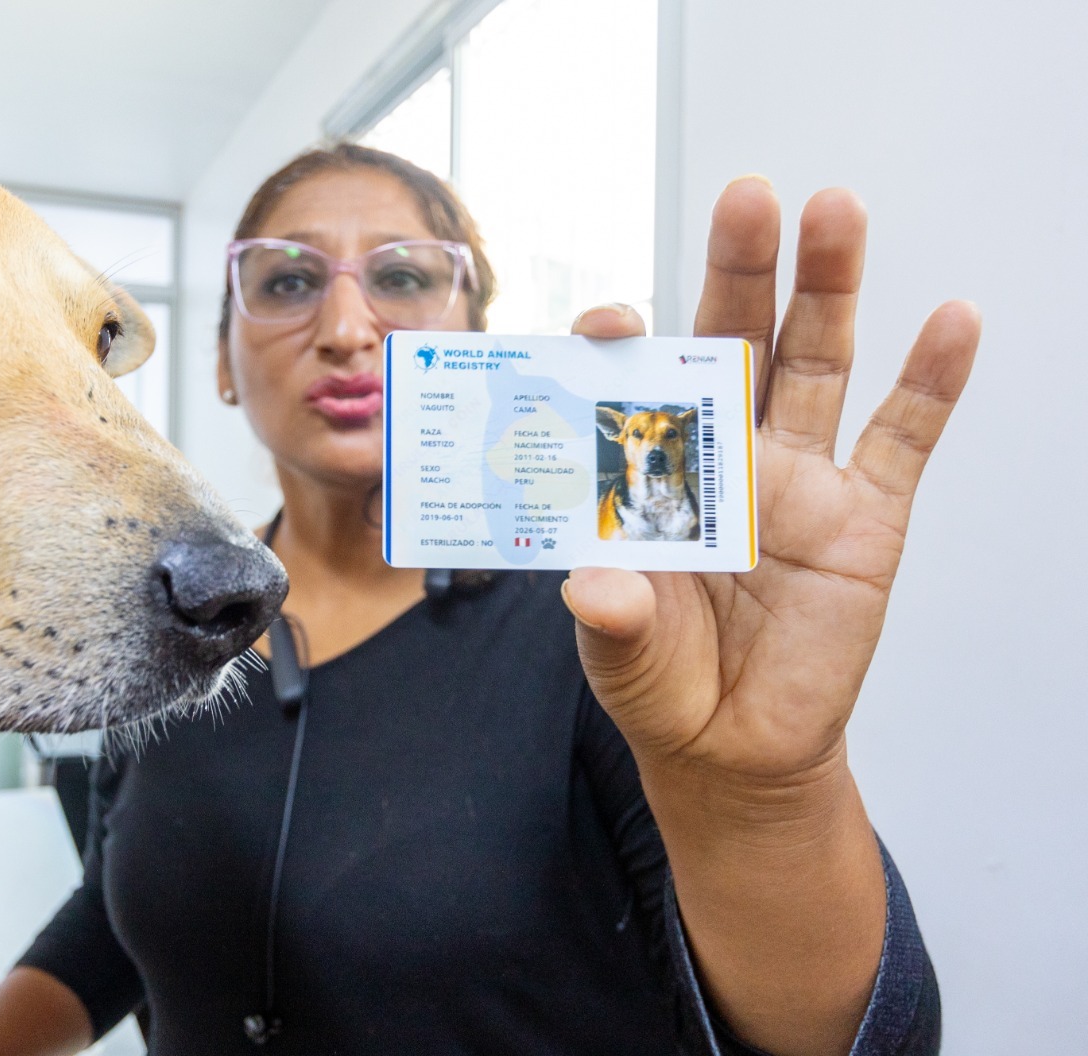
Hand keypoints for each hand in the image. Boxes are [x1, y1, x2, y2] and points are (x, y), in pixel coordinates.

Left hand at [564, 177, 979, 789]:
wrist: (736, 748)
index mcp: (651, 472)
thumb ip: (609, 619)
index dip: (623, 346)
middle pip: (734, 340)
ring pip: (817, 362)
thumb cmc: (662, 682)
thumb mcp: (620, 655)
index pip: (636, 385)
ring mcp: (800, 479)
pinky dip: (929, 381)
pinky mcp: (867, 518)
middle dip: (740, 269)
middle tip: (746, 197)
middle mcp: (725, 455)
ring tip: (836, 211)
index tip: (609, 323)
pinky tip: (949, 320)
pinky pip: (903, 439)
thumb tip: (594, 585)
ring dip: (829, 289)